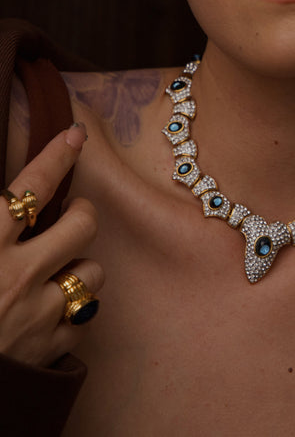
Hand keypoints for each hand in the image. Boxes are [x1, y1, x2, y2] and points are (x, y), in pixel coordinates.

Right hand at [0, 123, 102, 366]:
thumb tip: (1, 206)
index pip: (31, 187)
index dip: (56, 157)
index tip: (74, 136)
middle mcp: (19, 274)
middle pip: (83, 224)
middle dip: (81, 215)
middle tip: (69, 217)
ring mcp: (39, 314)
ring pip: (93, 272)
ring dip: (80, 267)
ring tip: (59, 271)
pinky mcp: (50, 350)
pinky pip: (85, 318)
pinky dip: (74, 312)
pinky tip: (53, 312)